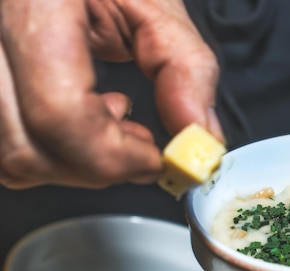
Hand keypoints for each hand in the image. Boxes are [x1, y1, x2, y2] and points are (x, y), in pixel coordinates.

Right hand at [0, 0, 220, 188]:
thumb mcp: (154, 3)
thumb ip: (185, 69)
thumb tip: (201, 139)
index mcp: (34, 2)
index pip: (61, 113)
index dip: (116, 155)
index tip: (157, 160)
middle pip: (28, 148)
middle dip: (99, 167)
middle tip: (144, 153)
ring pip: (9, 156)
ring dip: (72, 164)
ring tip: (115, 126)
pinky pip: (2, 142)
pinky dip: (47, 151)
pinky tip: (83, 117)